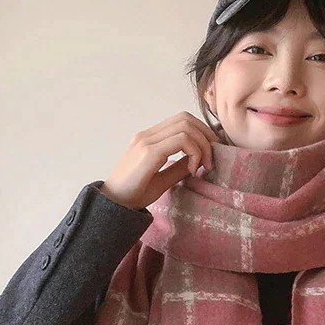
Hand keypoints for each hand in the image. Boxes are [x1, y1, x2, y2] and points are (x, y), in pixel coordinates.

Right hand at [99, 112, 217, 210]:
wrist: (113, 205)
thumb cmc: (134, 194)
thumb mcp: (162, 179)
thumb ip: (179, 167)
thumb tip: (200, 159)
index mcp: (149, 138)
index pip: (182, 121)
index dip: (202, 133)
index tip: (208, 157)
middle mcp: (147, 135)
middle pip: (186, 118)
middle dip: (206, 136)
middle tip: (211, 160)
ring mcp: (146, 141)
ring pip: (186, 127)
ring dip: (202, 146)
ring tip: (203, 167)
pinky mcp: (149, 152)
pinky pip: (181, 141)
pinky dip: (194, 153)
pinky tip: (193, 170)